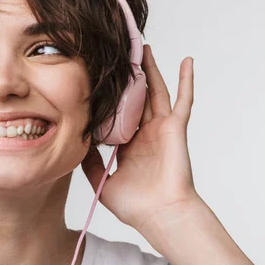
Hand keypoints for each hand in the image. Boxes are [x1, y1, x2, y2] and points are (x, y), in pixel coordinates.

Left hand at [81, 44, 199, 232]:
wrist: (160, 215)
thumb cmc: (135, 206)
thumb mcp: (102, 181)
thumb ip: (89, 161)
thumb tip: (77, 141)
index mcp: (128, 146)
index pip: (116, 114)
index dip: (107, 98)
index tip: (95, 81)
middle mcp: (144, 134)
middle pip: (135, 97)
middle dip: (128, 77)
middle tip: (120, 55)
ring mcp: (161, 129)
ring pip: (155, 92)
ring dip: (150, 70)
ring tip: (144, 48)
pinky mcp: (175, 128)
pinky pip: (183, 100)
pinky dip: (186, 80)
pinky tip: (187, 61)